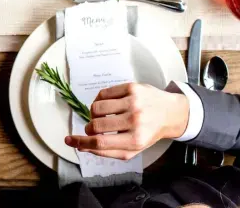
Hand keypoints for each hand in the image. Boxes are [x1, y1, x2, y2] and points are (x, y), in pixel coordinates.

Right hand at [64, 83, 188, 159]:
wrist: (170, 113)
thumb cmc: (149, 132)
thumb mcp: (133, 149)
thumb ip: (107, 150)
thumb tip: (82, 147)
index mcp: (135, 140)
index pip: (100, 142)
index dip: (81, 142)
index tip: (69, 140)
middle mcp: (134, 121)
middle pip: (96, 125)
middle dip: (89, 127)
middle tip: (93, 127)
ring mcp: (133, 102)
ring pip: (96, 107)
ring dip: (93, 113)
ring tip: (102, 116)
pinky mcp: (131, 88)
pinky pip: (103, 93)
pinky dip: (99, 100)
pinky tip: (107, 105)